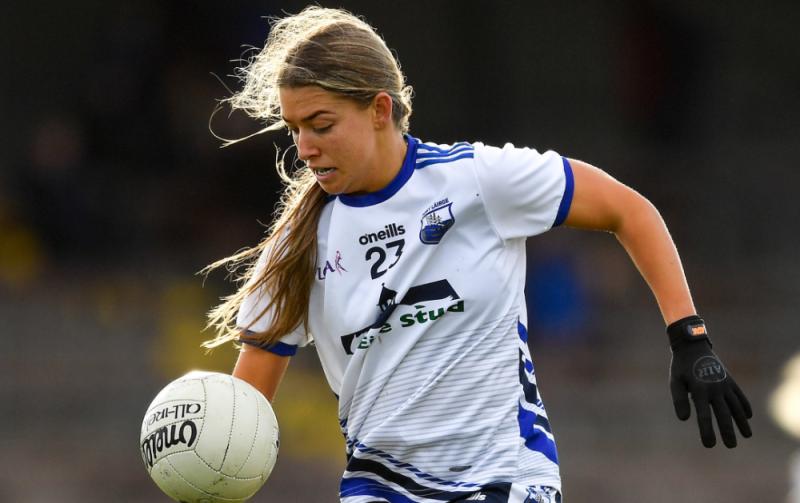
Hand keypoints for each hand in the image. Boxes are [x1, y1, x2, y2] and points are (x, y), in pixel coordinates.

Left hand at [668, 315, 752, 447]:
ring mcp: (724, 383)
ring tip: (747, 436)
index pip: (704, 415)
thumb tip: (684, 419)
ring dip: (741, 421)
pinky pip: (739, 395)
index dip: (707, 430)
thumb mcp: (675, 382)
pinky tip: (748, 417)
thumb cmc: (681, 367)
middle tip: (731, 446)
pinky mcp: (730, 379)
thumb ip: (679, 400)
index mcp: (699, 390)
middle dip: (728, 431)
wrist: (693, 346)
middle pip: (723, 413)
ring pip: (735, 406)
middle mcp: (714, 388)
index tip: (709, 445)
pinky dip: (744, 405)